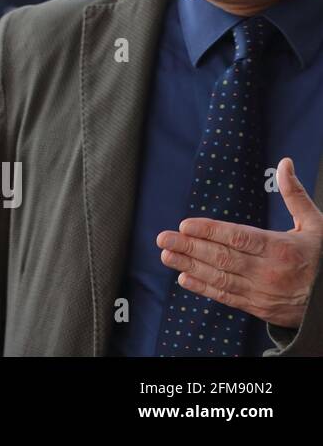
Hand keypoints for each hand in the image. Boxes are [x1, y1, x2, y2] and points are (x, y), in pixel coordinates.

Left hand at [157, 157, 322, 328]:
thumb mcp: (316, 225)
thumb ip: (295, 195)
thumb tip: (284, 163)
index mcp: (281, 249)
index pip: (239, 238)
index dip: (210, 231)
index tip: (185, 225)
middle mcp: (268, 272)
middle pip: (222, 258)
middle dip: (189, 248)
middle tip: (163, 239)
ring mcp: (262, 292)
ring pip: (220, 278)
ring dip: (190, 267)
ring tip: (167, 256)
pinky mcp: (259, 308)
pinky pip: (227, 297)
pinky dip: (204, 289)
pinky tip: (184, 278)